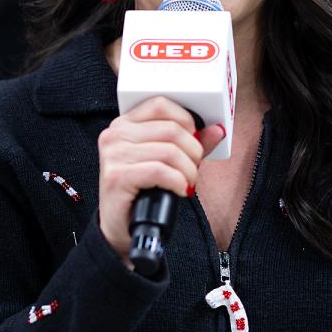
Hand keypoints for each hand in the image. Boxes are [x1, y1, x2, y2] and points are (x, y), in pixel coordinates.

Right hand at [97, 97, 225, 261]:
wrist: (121, 227)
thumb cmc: (144, 192)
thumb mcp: (168, 162)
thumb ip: (192, 143)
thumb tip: (217, 130)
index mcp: (125, 124)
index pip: (161, 104)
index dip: (186, 121)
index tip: (194, 142)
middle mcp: (115, 135)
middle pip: (171, 129)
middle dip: (193, 152)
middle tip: (193, 170)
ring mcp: (114, 155)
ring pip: (169, 151)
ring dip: (188, 171)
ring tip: (187, 183)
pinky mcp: (117, 176)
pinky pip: (160, 171)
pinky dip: (178, 182)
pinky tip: (179, 190)